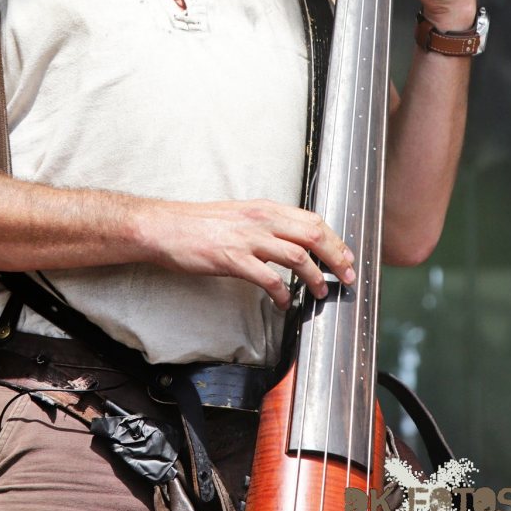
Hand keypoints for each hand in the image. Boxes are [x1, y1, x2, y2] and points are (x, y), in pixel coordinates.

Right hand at [152, 198, 355, 310]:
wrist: (164, 227)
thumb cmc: (197, 224)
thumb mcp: (239, 215)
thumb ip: (265, 225)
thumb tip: (290, 241)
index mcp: (264, 207)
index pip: (312, 219)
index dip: (335, 240)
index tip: (346, 257)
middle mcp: (260, 219)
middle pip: (313, 234)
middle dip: (336, 257)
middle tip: (346, 277)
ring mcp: (247, 238)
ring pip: (297, 256)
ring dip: (315, 278)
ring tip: (319, 293)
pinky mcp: (233, 258)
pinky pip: (269, 279)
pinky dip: (283, 294)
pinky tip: (284, 303)